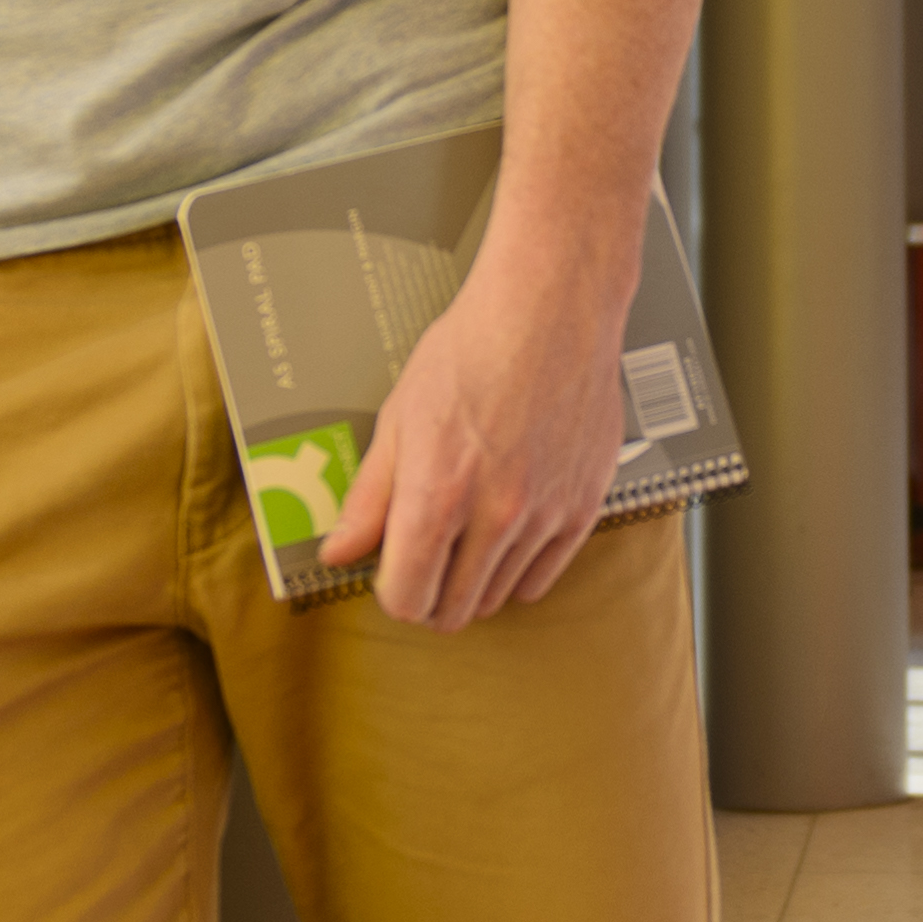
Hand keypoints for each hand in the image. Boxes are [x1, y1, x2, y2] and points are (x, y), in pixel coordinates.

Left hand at [316, 254, 626, 629]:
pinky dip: (517, 570)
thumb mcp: (399, 418)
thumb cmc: (470, 351)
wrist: (551, 310)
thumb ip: (369, 497)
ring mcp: (544, 515)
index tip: (392, 573)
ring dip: (473, 584)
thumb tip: (339, 553)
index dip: (392, 592)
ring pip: (497, 598)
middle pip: (452, 610)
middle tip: (424, 564)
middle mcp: (494, 516)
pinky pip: (543, 578)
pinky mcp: (583, 507)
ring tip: (463, 542)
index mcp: (437, 496)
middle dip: (429, 596)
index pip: (407, 598)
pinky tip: (503, 538)